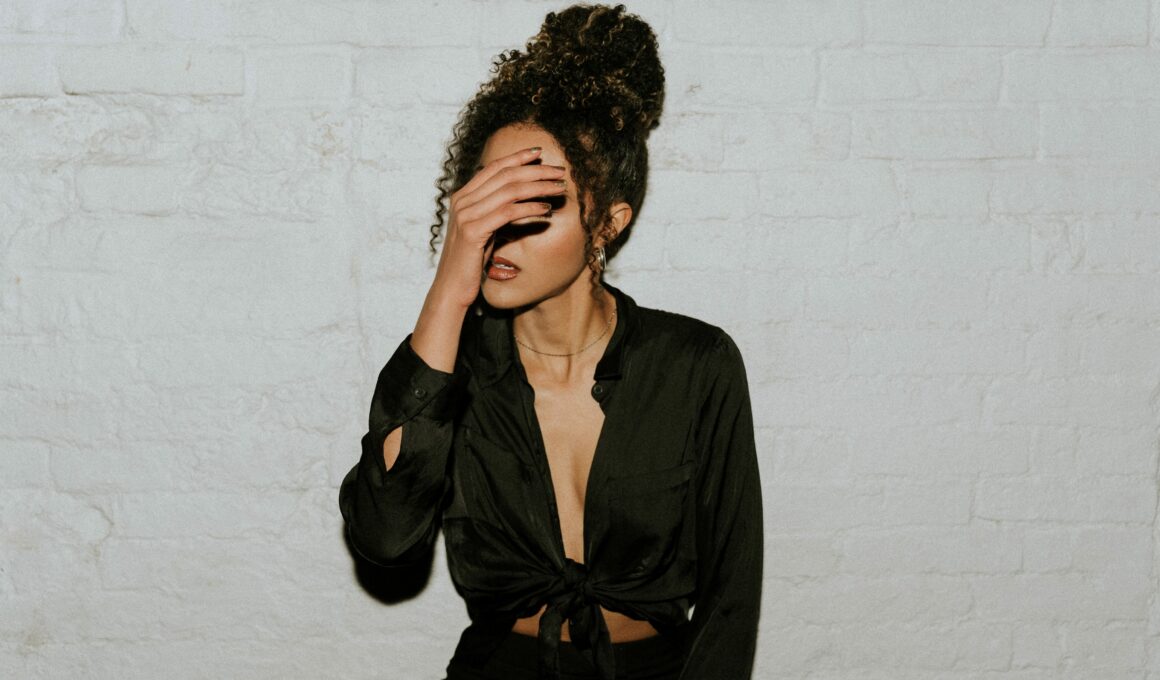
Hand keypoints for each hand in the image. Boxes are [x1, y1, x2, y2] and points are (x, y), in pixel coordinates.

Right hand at [429, 147, 566, 309]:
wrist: (451, 287)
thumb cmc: (470, 262)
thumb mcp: (482, 230)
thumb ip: (492, 211)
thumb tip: (516, 197)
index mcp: (462, 197)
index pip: (494, 168)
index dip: (517, 157)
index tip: (540, 152)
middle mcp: (462, 201)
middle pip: (505, 175)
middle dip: (536, 170)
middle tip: (560, 171)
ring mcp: (466, 215)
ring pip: (509, 191)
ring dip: (539, 187)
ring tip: (560, 188)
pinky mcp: (473, 231)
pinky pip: (507, 212)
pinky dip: (530, 207)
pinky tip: (546, 208)